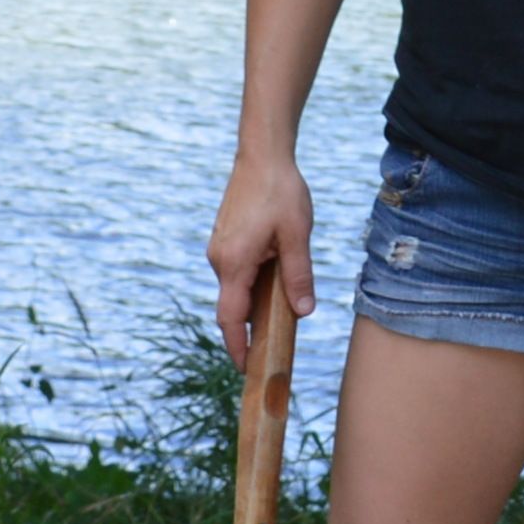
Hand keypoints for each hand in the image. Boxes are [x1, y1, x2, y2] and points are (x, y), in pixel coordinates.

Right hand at [209, 153, 311, 360]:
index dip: (237, 347)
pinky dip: (251, 285)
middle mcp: (219, 259)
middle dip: (250, 329)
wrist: (262, 155)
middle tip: (276, 347)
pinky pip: (236, 272)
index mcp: (234, 262)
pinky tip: (273, 282)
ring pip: (235, 288)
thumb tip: (304, 311)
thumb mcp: (297, 235)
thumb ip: (299, 275)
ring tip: (281, 311)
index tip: (247, 369)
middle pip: (232, 307)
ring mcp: (219, 249)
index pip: (230, 318)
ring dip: (254, 303)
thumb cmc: (281, 192)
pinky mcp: (224, 240)